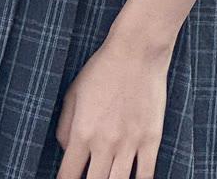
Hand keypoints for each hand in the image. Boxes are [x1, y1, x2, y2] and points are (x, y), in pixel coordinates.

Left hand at [54, 33, 171, 178]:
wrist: (137, 50)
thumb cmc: (102, 68)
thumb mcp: (73, 93)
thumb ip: (64, 127)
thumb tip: (66, 152)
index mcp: (82, 132)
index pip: (68, 176)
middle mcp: (105, 143)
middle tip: (89, 178)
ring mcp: (130, 143)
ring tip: (107, 178)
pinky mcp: (151, 139)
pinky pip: (146, 176)